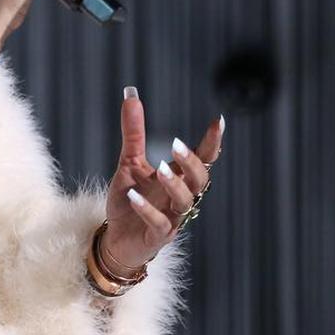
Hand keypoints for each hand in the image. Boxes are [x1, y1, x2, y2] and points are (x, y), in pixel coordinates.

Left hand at [101, 89, 224, 270]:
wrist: (116, 238)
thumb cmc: (129, 200)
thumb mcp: (129, 162)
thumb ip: (134, 132)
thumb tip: (131, 95)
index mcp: (177, 178)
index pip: (202, 159)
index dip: (212, 143)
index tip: (218, 122)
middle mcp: (178, 197)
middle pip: (198, 181)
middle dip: (191, 163)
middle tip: (176, 145)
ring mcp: (171, 218)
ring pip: (184, 202)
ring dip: (173, 185)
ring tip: (159, 167)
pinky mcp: (156, 236)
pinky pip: (159, 223)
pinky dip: (147, 210)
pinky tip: (134, 196)